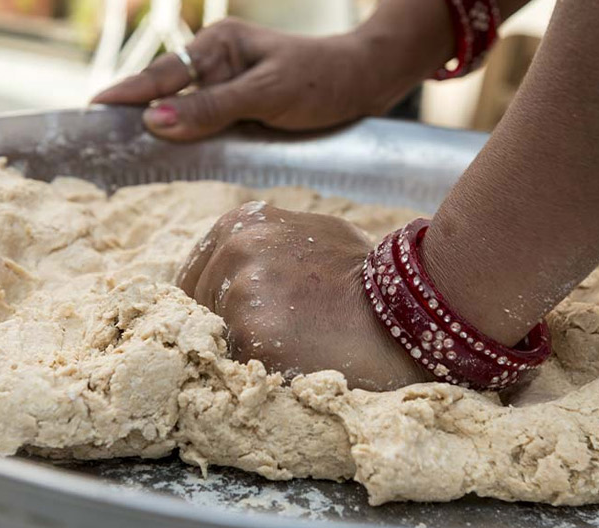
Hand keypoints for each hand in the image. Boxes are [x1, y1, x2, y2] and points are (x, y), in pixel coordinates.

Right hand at [92, 19, 398, 140]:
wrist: (365, 82)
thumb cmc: (320, 81)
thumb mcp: (265, 95)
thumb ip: (210, 110)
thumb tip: (151, 123)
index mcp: (218, 44)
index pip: (161, 74)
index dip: (125, 94)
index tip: (90, 111)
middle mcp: (217, 61)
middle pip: (166, 93)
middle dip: (135, 115)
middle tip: (97, 145)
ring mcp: (228, 84)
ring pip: (184, 112)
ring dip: (162, 131)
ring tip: (123, 153)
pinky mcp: (241, 105)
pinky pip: (205, 123)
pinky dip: (189, 138)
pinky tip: (171, 154)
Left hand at [178, 203, 428, 390]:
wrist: (405, 307)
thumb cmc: (365, 277)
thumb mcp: (310, 236)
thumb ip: (265, 247)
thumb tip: (237, 273)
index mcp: (240, 224)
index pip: (193, 279)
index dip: (213, 308)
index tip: (236, 326)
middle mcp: (234, 249)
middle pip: (197, 309)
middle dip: (224, 330)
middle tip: (270, 342)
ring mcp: (241, 290)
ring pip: (215, 339)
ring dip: (241, 353)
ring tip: (289, 352)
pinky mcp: (253, 332)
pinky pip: (237, 365)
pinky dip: (256, 373)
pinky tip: (292, 366)